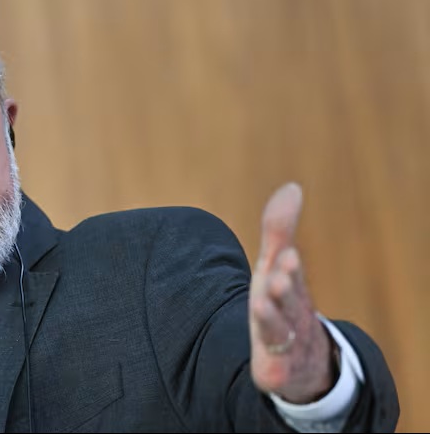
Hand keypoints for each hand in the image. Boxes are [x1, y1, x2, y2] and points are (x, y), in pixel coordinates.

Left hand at [249, 182, 336, 402]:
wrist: (302, 358)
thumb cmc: (285, 302)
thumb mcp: (277, 266)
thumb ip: (279, 230)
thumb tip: (292, 187)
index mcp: (290, 287)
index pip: (290, 274)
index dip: (288, 266)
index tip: (285, 254)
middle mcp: (293, 313)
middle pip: (289, 301)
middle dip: (284, 289)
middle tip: (276, 277)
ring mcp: (287, 342)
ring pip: (280, 332)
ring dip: (272, 319)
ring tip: (259, 305)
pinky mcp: (276, 369)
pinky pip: (275, 371)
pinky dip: (273, 370)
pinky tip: (266, 374)